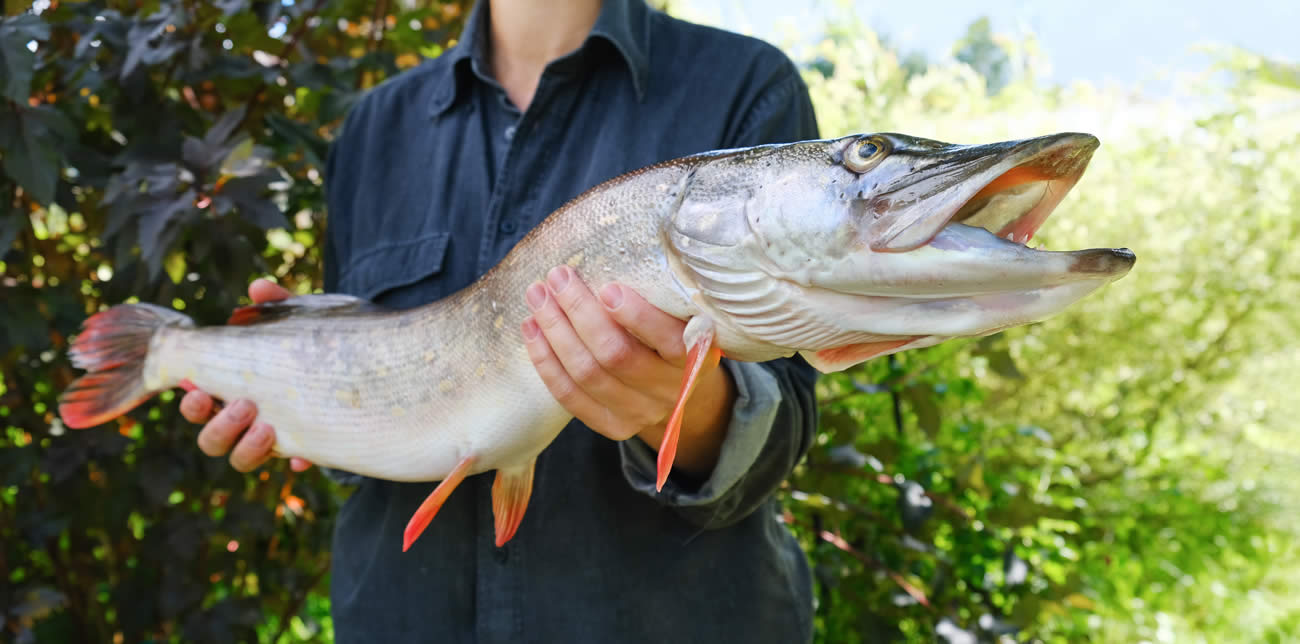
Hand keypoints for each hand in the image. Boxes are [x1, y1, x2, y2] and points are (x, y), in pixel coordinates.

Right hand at [179, 278, 311, 472]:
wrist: (362, 366)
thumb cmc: (313, 344)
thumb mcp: (297, 323)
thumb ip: (277, 306)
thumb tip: (258, 288)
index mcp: (232, 390)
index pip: (199, 404)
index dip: (192, 403)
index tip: (197, 389)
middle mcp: (246, 421)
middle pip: (211, 440)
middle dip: (219, 426)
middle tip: (245, 404)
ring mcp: (273, 439)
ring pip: (240, 460)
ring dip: (246, 447)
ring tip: (267, 426)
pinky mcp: (305, 448)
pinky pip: (293, 462)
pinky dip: (295, 458)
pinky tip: (302, 454)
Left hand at [521, 265, 735, 474]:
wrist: (679, 384)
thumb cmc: (676, 330)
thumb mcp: (684, 312)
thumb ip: (662, 292)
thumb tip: (619, 243)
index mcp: (697, 357)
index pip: (669, 341)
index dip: (637, 317)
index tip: (609, 288)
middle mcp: (670, 391)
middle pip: (616, 355)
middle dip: (580, 312)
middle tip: (557, 276)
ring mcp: (641, 413)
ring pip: (587, 373)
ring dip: (555, 331)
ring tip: (537, 295)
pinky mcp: (613, 426)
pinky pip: (570, 397)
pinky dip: (546, 362)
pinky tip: (532, 330)